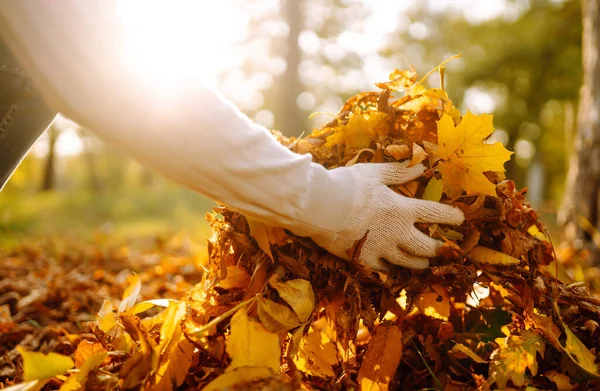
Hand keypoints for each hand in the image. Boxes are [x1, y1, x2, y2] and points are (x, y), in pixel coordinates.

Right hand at [309, 162, 463, 269]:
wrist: (321, 207)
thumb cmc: (348, 185)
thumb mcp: (375, 173)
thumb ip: (399, 172)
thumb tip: (420, 167)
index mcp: (402, 209)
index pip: (435, 214)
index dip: (451, 216)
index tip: (460, 219)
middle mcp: (397, 233)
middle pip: (426, 246)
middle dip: (437, 248)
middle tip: (441, 248)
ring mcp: (381, 249)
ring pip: (409, 263)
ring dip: (420, 263)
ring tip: (424, 263)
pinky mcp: (365, 261)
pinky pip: (384, 271)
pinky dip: (392, 271)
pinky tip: (394, 271)